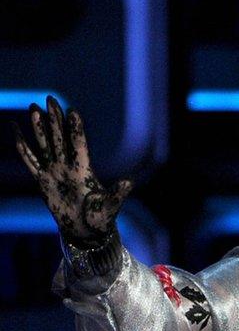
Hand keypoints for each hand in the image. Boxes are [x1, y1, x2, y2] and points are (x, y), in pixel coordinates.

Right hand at [10, 95, 132, 246]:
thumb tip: (130, 182)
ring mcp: (54, 172)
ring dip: (39, 128)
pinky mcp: (42, 180)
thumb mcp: (110, 206)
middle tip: (51, 99)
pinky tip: (17, 130)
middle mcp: (68, 167)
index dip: (76, 130)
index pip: (79, 145)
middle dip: (56, 120)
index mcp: (84, 171)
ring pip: (45, 145)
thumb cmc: (100, 219)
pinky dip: (23, 146)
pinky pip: (30, 160)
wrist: (85, 231)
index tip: (73, 112)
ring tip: (35, 108)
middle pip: (60, 139)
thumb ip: (118, 193)